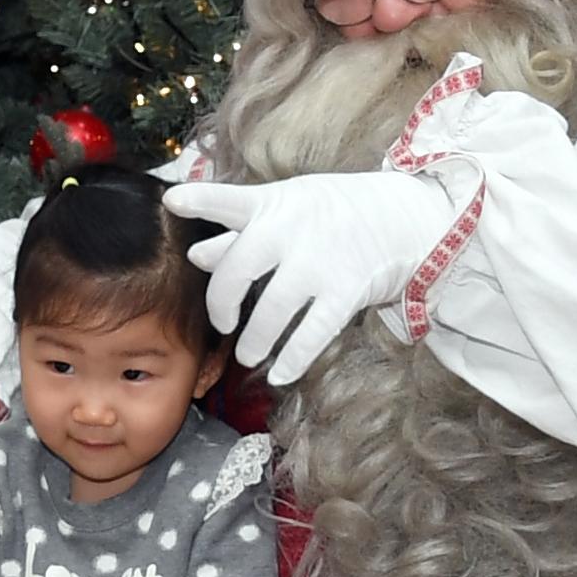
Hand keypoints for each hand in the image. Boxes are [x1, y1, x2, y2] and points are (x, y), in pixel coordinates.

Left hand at [166, 169, 457, 386]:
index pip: (230, 201)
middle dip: (221, 305)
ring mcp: (320, 262)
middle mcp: (292, 231)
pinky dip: (292, 360)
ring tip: (249, 354)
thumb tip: (195, 254)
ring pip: (271, 312)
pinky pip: (311, 335)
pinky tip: (280, 375)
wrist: (403, 218)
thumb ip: (238, 232)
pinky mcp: (346, 291)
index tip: (173, 201)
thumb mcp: (286, 209)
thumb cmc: (331, 213)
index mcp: (273, 205)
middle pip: (238, 271)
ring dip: (254, 341)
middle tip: (223, 324)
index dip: (201, 201)